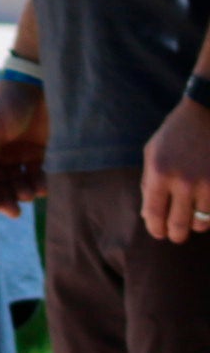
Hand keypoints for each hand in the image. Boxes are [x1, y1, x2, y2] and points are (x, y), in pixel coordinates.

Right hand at [0, 78, 50, 217]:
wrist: (40, 83)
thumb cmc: (8, 102)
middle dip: (4, 199)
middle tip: (15, 211)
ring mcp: (17, 154)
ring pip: (16, 183)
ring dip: (22, 192)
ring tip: (30, 193)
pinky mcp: (38, 153)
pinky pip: (36, 176)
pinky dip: (39, 184)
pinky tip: (43, 186)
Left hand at [140, 92, 209, 241]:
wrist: (206, 116)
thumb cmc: (174, 135)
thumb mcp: (152, 153)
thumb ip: (148, 184)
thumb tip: (148, 216)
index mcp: (158, 172)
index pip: (154, 213)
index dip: (155, 228)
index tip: (157, 233)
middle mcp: (182, 181)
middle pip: (178, 225)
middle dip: (175, 234)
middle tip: (174, 236)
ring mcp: (206, 184)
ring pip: (201, 223)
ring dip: (194, 225)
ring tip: (190, 220)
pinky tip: (204, 211)